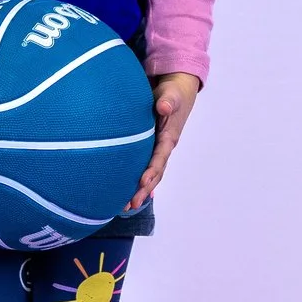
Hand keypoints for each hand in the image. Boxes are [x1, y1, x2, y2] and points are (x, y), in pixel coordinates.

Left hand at [127, 72, 200, 210]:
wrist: (176, 94)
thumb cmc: (172, 93)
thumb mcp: (171, 94)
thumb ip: (168, 101)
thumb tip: (164, 107)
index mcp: (169, 137)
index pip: (160, 157)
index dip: (152, 170)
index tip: (142, 182)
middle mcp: (164, 148)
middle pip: (154, 173)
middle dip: (143, 189)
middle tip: (130, 204)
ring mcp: (158, 151)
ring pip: (149, 175)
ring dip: (139, 191)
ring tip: (125, 207)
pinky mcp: (151, 149)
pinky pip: (145, 169)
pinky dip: (139, 183)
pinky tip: (129, 197)